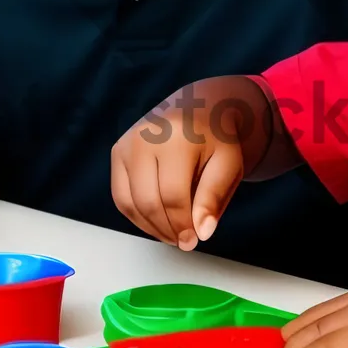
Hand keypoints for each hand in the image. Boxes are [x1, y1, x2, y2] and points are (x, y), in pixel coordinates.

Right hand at [111, 76, 271, 250]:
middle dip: (166, 229)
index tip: (193, 241)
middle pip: (148, 201)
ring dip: (150, 227)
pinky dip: (137, 216)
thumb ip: (214, 197)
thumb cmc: (217, 138)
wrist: (200, 106)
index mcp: (177, 137)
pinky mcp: (118, 150)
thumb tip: (201, 232)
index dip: (182, 225)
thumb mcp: (229, 165)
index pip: (173, 195)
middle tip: (184, 241)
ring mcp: (128, 143)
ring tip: (173, 234)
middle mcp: (146, 137)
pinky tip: (157, 222)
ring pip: (130, 203)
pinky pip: (121, 196)